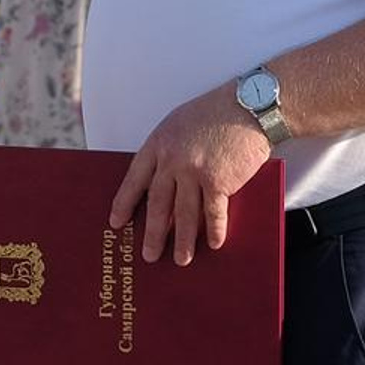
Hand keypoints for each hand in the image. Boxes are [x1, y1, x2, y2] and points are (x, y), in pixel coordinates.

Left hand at [106, 85, 272, 266]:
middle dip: (153, 233)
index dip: (124, 202)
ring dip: (183, 241)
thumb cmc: (216, 111)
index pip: (135, 179)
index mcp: (159, 142)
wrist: (249, 105)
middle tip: (149, 255)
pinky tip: (215, 243)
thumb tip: (166, 185)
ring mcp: (194, 170)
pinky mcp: (218, 180)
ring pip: (184, 214)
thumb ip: (169, 151)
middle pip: (158, 204)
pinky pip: (214, 213)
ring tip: (182, 259)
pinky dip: (214, 231)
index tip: (116, 222)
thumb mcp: (180, 123)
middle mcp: (173, 159)